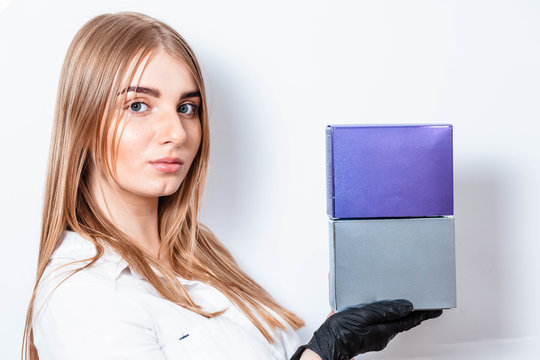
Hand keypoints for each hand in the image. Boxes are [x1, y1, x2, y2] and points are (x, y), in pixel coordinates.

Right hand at [291, 299, 441, 359]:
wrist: (324, 344)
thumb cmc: (341, 333)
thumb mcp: (363, 317)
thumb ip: (384, 310)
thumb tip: (406, 306)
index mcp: (384, 330)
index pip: (410, 320)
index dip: (424, 314)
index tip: (436, 309)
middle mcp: (380, 331)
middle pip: (399, 318)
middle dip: (409, 308)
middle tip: (421, 299)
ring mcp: (370, 330)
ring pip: (386, 316)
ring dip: (391, 306)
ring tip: (397, 295)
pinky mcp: (360, 326)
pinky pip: (371, 314)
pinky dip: (374, 306)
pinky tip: (367, 298)